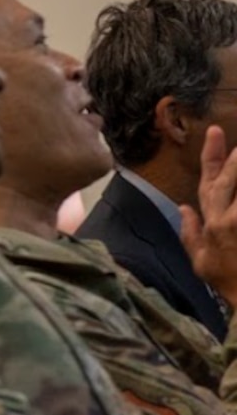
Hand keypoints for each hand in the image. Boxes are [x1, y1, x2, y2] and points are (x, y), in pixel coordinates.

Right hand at [182, 125, 236, 307]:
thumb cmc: (227, 282)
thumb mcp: (200, 261)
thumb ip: (190, 232)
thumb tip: (183, 207)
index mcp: (211, 223)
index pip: (209, 183)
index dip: (212, 156)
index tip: (217, 132)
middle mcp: (226, 219)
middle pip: (229, 180)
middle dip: (234, 158)